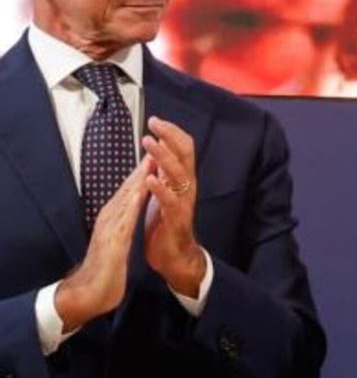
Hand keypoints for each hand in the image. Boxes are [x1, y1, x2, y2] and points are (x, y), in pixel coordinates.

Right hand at [55, 160, 150, 331]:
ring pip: (126, 199)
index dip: (143, 172)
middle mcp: (111, 218)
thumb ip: (122, 223)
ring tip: (150, 159)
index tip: (156, 153)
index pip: (130, 191)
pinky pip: (124, 220)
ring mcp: (111, 228)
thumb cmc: (106, 267)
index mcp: (114, 218)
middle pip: (128, 188)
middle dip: (142, 167)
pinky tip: (140, 194)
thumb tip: (129, 210)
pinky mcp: (113, 242)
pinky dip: (133, 205)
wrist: (90, 291)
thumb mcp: (117, 239)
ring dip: (138, 179)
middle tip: (155, 144)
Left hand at [142, 116, 206, 297]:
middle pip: (184, 156)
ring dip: (163, 158)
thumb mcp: (164, 192)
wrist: (175, 257)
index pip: (183, 149)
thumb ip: (162, 173)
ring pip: (178, 175)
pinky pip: (170, 202)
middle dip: (169, 138)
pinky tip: (150, 178)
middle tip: (154, 124)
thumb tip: (155, 149)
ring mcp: (184, 203)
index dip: (171, 133)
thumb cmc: (165, 224)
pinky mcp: (177, 220)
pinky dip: (160, 189)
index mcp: (182, 180)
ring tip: (149, 144)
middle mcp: (187, 188)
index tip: (155, 120)